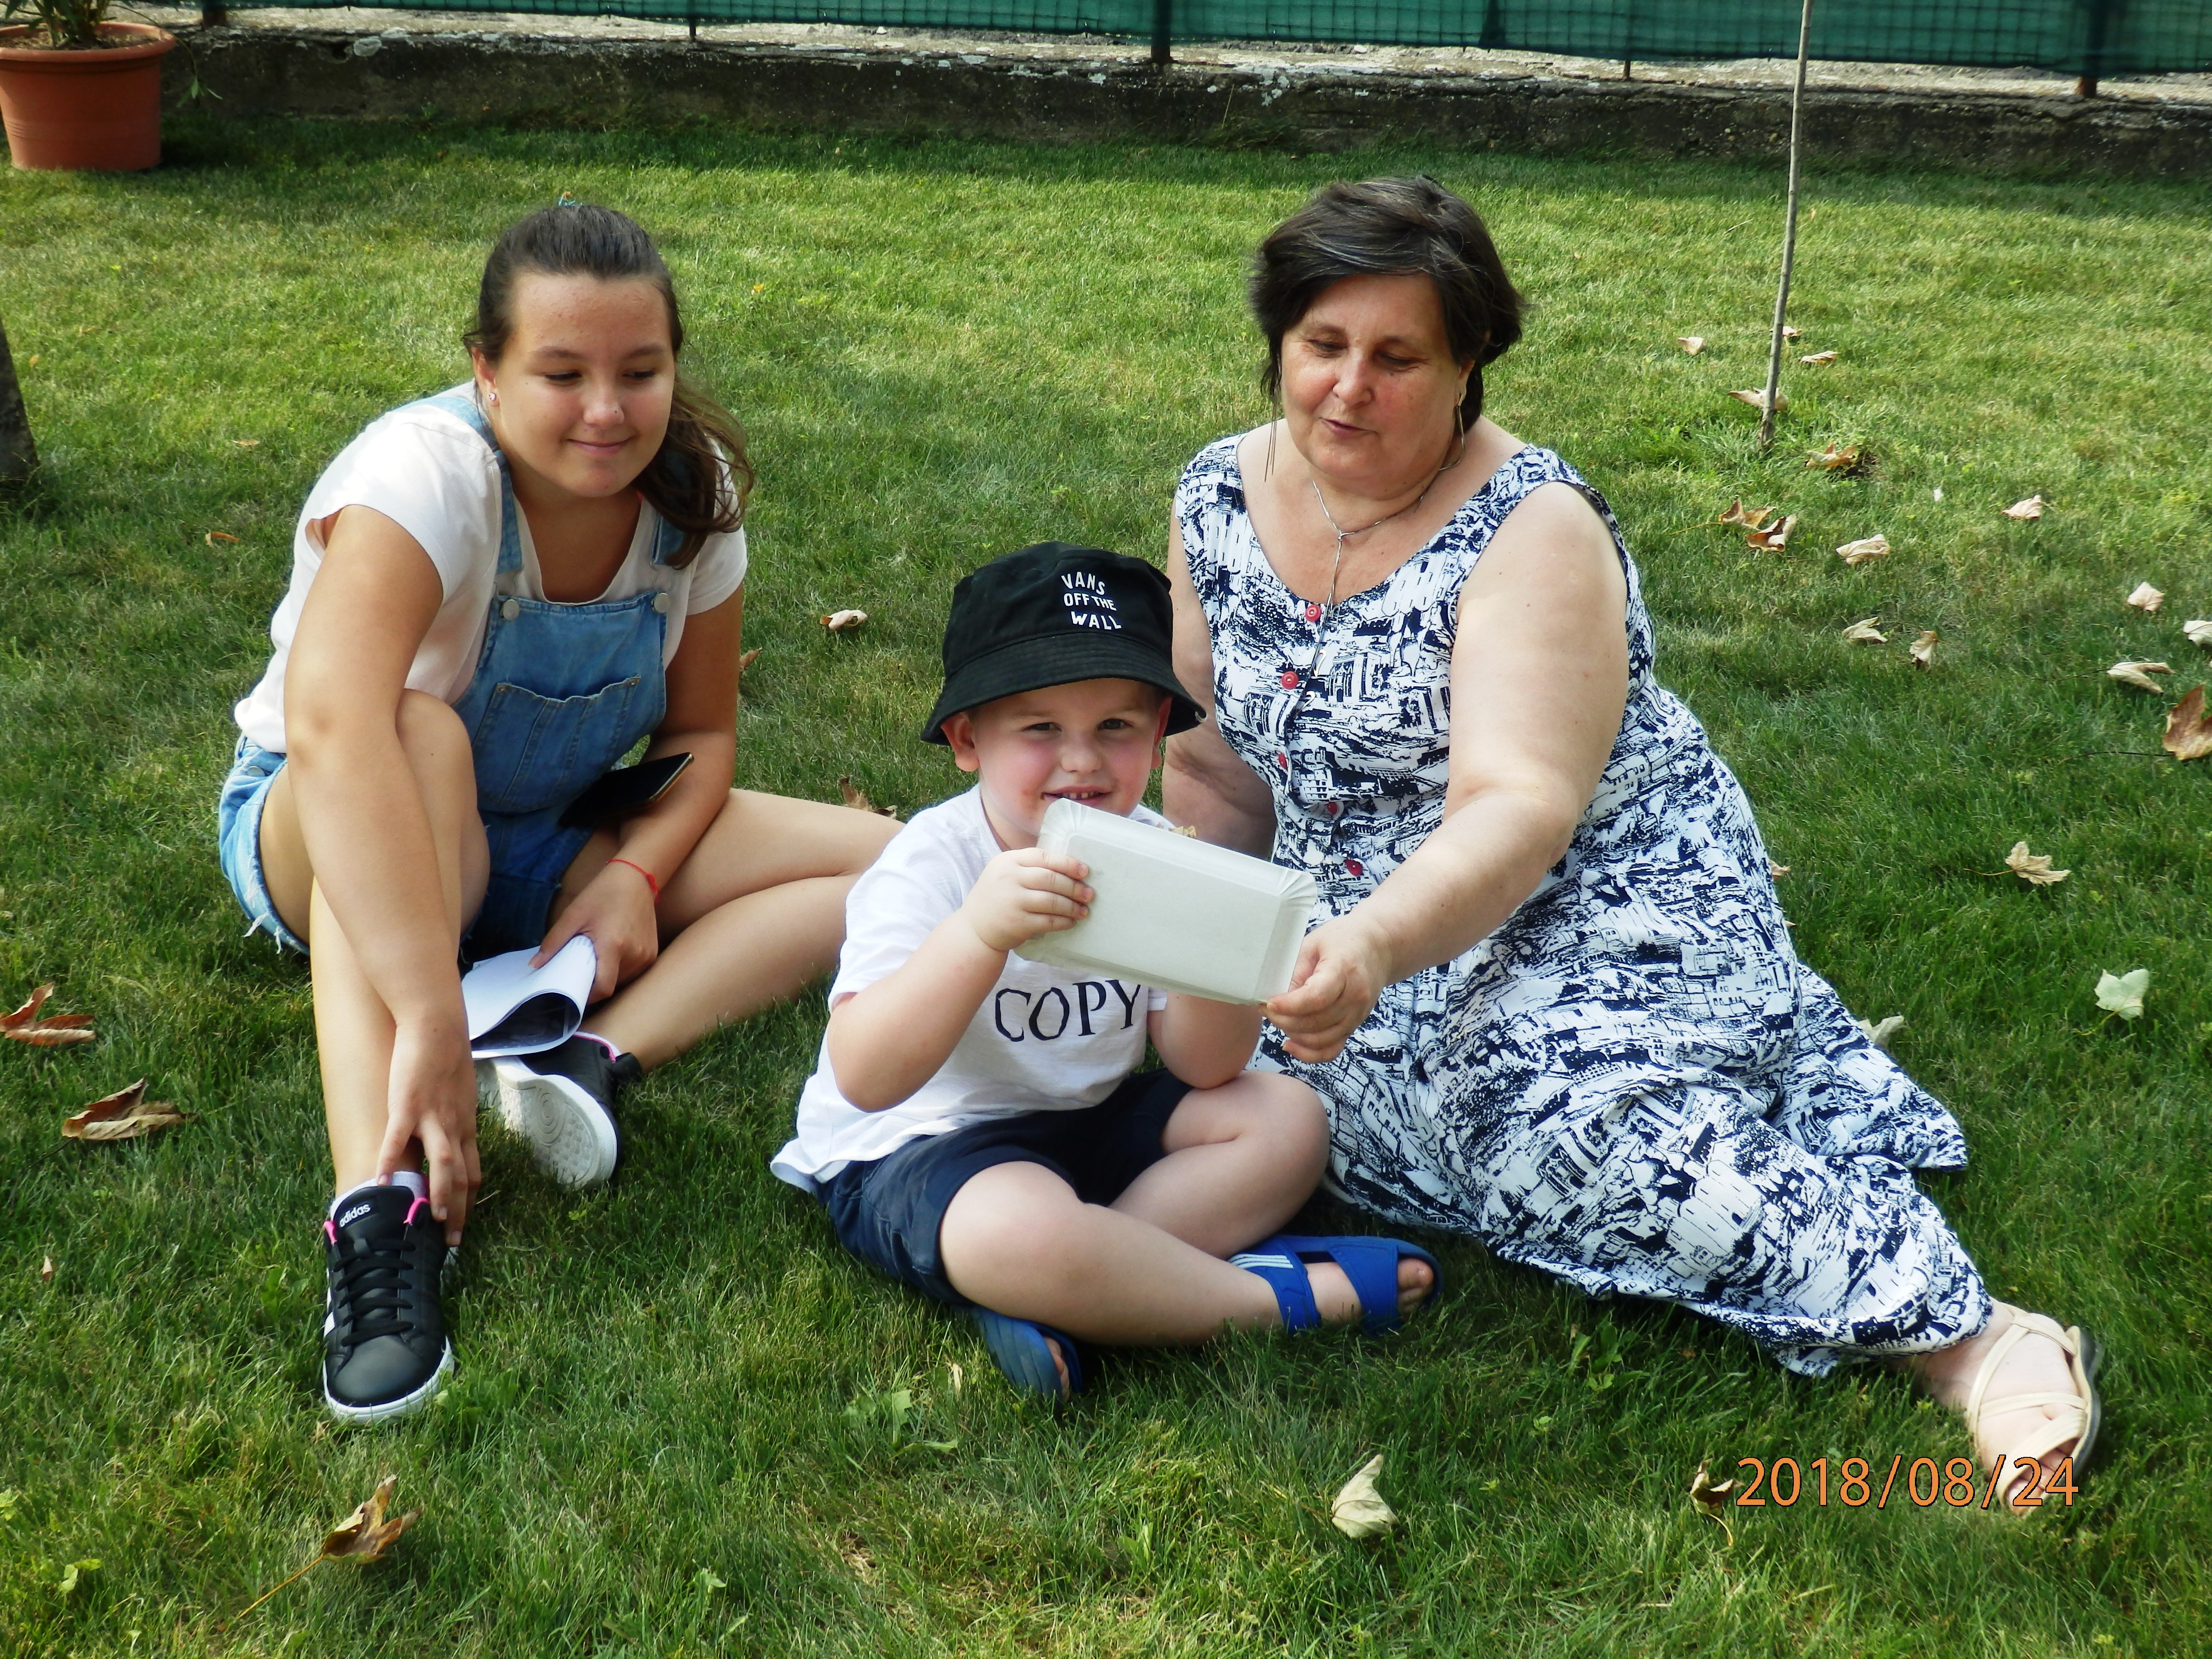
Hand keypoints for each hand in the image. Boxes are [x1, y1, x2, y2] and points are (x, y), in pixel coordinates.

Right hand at [378, 1016, 480, 1245]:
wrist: (437, 1027)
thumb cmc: (446, 1058)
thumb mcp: (458, 1095)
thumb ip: (453, 1119)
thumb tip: (448, 1137)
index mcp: (465, 1126)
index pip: (472, 1172)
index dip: (468, 1200)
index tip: (462, 1223)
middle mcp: (454, 1127)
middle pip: (462, 1177)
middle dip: (458, 1210)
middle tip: (452, 1240)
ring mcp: (432, 1117)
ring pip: (443, 1164)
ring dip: (438, 1195)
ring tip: (430, 1219)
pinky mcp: (407, 1105)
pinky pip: (398, 1139)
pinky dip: (390, 1161)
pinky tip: (381, 1182)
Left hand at [534, 857, 660, 1002]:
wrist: (636, 878)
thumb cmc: (602, 894)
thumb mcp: (573, 915)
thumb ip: (553, 942)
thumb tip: (535, 966)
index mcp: (613, 945)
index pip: (603, 988)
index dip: (588, 996)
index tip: (574, 992)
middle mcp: (634, 954)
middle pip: (611, 985)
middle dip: (594, 984)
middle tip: (580, 971)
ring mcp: (647, 955)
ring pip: (623, 981)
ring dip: (608, 977)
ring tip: (597, 960)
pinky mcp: (652, 953)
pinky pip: (633, 972)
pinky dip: (620, 970)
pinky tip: (612, 954)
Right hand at [958, 848, 1092, 953]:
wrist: (974, 928)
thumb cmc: (996, 897)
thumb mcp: (1004, 873)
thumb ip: (1028, 867)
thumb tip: (1069, 868)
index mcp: (1007, 861)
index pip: (1042, 857)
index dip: (1066, 863)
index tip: (1084, 871)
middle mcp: (1009, 879)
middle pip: (1050, 879)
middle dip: (1074, 887)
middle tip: (1089, 894)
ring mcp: (1012, 901)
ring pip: (1052, 901)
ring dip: (1072, 906)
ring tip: (1084, 910)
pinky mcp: (1017, 923)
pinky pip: (1048, 921)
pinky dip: (1063, 922)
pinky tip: (1071, 922)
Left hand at [1265, 915, 1390, 1062]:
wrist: (1378, 947)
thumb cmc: (1341, 941)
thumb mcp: (1313, 944)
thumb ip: (1295, 971)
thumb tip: (1275, 999)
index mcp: (1344, 970)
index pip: (1317, 997)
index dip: (1289, 1005)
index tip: (1269, 1002)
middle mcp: (1355, 997)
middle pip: (1316, 1022)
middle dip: (1284, 1020)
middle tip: (1266, 1008)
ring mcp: (1357, 1015)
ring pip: (1321, 1040)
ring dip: (1293, 1034)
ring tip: (1277, 1019)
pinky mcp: (1354, 1026)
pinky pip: (1332, 1050)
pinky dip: (1309, 1054)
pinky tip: (1291, 1044)